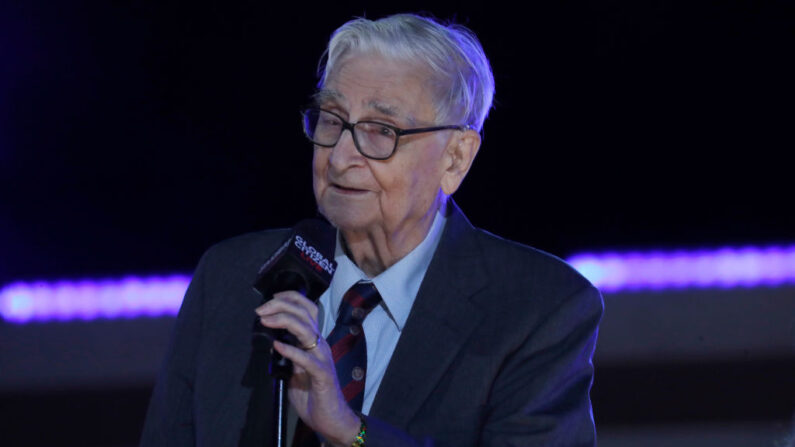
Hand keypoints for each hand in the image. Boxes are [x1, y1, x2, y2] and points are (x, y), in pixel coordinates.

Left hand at [255, 291, 359, 446]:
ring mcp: (323, 358)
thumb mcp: (294, 369)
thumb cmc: (311, 394)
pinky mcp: (322, 375)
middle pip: (305, 313)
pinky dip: (291, 351)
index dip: (291, 298)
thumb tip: (270, 341)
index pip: (307, 309)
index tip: (271, 298)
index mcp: (314, 340)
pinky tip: (277, 346)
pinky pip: (307, 360)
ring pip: (306, 330)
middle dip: (281, 305)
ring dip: (284, 321)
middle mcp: (320, 345)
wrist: (329, 418)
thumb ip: (286, 354)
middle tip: (261, 309)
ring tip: (265, 321)